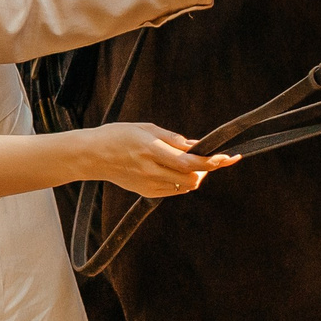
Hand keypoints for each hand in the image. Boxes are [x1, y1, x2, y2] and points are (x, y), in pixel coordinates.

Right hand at [78, 122, 236, 196]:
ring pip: (186, 186)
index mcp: (151, 150)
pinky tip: (174, 170)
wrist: (91, 156)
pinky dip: (181, 181)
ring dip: (195, 176)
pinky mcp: (146, 192)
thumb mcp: (146, 128)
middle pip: (193, 179)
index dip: (212, 161)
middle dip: (206, 170)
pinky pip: (174, 190)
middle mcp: (151, 170)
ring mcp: (148, 184)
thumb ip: (173, 139)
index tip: (228, 157)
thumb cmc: (117, 136)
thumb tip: (196, 145)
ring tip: (189, 163)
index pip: (190, 161)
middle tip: (209, 159)